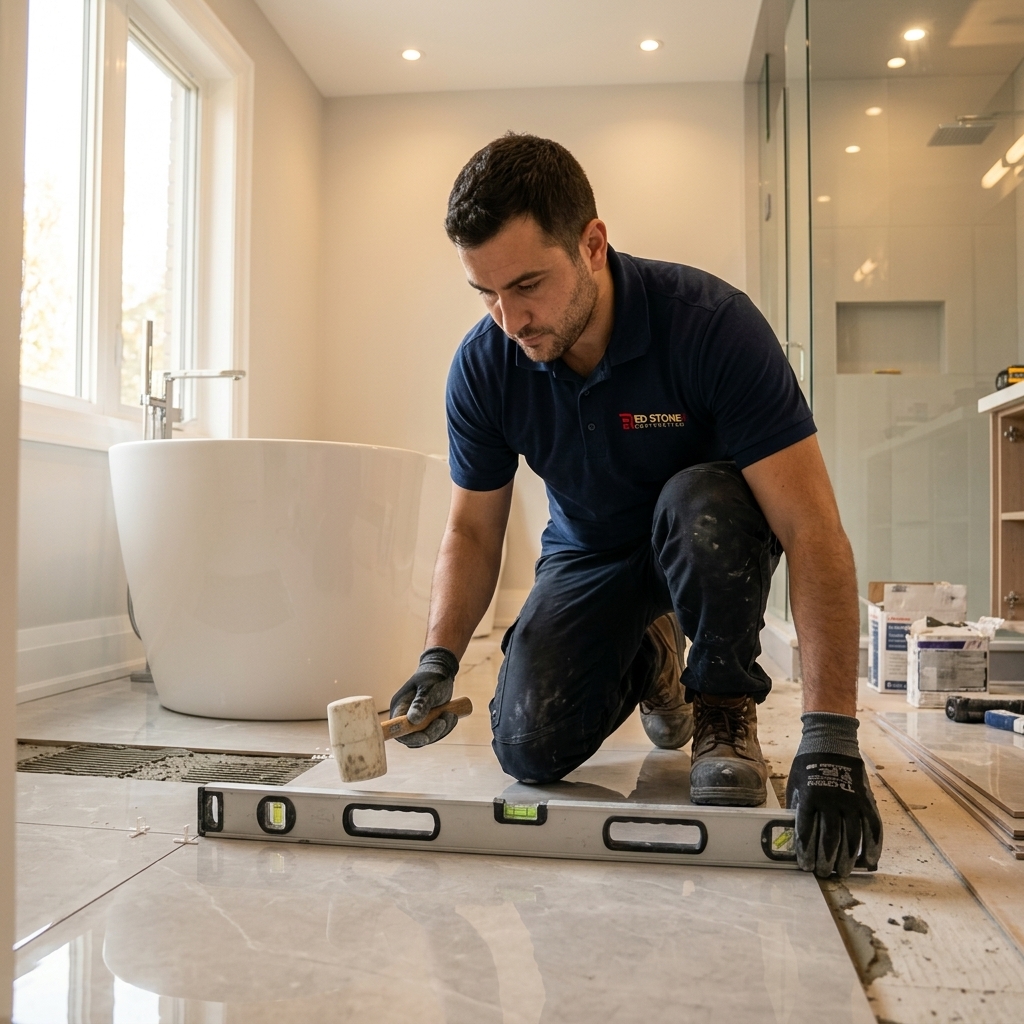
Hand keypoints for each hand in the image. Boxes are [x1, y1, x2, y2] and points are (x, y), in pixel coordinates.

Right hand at [389, 647, 459, 746]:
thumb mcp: (429, 688)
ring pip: (426, 736)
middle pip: (413, 737)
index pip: (398, 730)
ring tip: (451, 713)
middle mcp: (405, 715)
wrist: (442, 670)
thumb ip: (421, 703)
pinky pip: (434, 732)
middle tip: (445, 720)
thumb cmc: (434, 676)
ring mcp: (416, 719)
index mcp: (400, 706)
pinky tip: (452, 715)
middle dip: (431, 733)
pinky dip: (444, 727)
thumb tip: (412, 720)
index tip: (426, 737)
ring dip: (441, 729)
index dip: (409, 737)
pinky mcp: (426, 721)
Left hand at [786, 753, 882, 877]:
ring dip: (848, 858)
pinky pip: (873, 827)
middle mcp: (831, 800)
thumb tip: (794, 835)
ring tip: (843, 872)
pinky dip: (873, 846)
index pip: (806, 831)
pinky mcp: (866, 800)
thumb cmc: (808, 766)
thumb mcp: (795, 784)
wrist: (831, 742)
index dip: (805, 851)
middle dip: (826, 860)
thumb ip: (797, 808)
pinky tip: (870, 860)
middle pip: (830, 838)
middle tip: (824, 873)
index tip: (806, 866)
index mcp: (809, 796)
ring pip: (852, 837)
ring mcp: (851, 801)